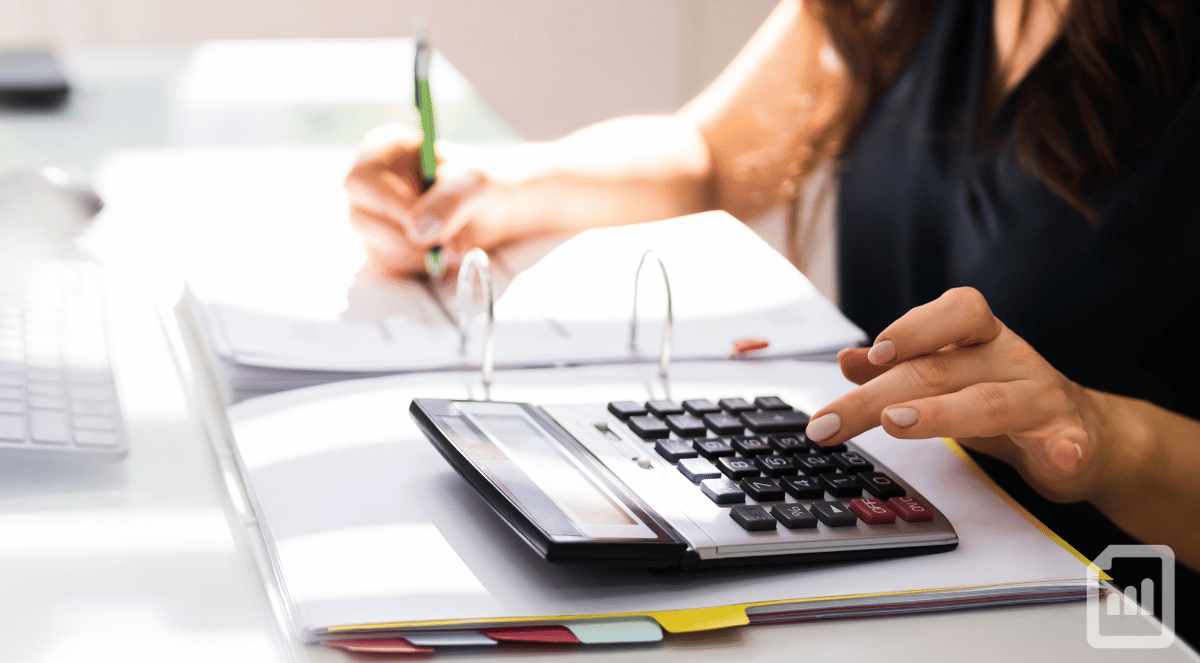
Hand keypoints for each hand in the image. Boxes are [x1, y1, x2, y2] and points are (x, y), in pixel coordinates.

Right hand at [343, 123, 524, 278]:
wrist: (498, 210)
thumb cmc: (482, 184)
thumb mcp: (476, 184)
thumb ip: (449, 201)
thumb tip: (416, 230)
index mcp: (385, 151)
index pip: (360, 180)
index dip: (387, 204)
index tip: (416, 219)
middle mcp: (372, 183)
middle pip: (359, 216)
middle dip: (403, 236)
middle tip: (440, 240)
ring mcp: (374, 217)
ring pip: (371, 244)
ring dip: (415, 252)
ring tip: (452, 242)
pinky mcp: (383, 247)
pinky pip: (384, 265)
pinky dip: (415, 266)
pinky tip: (440, 253)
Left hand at [804, 287, 1117, 503]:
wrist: (1084, 432)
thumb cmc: (1003, 396)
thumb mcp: (949, 376)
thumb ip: (900, 368)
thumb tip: (847, 361)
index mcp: (979, 338)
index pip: (955, 311)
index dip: (914, 328)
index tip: (875, 353)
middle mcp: (1009, 358)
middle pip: (940, 370)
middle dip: (878, 396)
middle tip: (832, 421)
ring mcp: (1040, 396)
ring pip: (991, 402)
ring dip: (942, 413)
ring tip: (898, 423)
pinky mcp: (1069, 438)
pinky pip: (1069, 441)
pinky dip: (1065, 448)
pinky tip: (1060, 456)